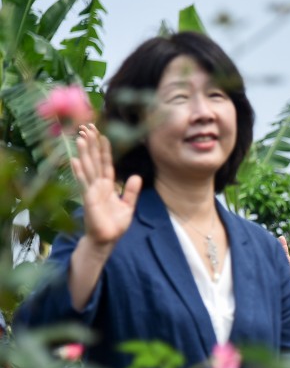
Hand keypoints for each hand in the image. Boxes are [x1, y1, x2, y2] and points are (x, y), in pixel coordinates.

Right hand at [70, 123, 141, 250]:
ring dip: (83, 153)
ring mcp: (91, 191)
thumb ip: (131, 191)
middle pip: (94, 161)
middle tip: (86, 127)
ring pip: (88, 168)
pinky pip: (84, 183)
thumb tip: (137, 176)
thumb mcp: (128, 206)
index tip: (102, 135)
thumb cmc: (115, 224)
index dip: (103, 150)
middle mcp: (97, 185)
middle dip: (91, 145)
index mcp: (107, 186)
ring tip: (79, 137)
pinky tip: (74, 160)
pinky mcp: (89, 199)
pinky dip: (79, 172)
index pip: (105, 164)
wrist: (107, 240)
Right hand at [279, 236, 289, 306]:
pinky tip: (275, 251)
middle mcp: (289, 270)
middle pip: (285, 255)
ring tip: (277, 240)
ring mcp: (284, 272)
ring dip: (279, 250)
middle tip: (281, 237)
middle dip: (283, 246)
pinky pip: (279, 265)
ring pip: (281, 259)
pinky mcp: (281, 275)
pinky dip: (277, 259)